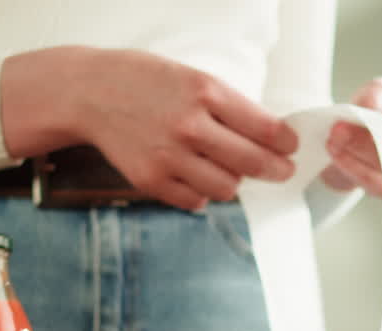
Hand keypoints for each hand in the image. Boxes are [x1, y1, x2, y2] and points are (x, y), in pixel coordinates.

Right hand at [2, 47, 297, 210]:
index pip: (265, 128)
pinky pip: (195, 201)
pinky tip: (196, 176)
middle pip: (252, 163)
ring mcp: (169, 157)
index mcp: (205, 92)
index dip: (286, 143)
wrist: (90, 93)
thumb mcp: (192, 78)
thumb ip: (228, 105)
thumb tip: (269, 137)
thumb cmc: (146, 82)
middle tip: (281, 171)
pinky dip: (202, 193)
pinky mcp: (150, 181)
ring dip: (233, 181)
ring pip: (226, 188)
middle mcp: (189, 126)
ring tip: (225, 168)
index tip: (291, 148)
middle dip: (275, 170)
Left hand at [320, 77, 381, 196]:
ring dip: (358, 150)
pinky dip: (350, 165)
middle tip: (349, 124)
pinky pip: (373, 182)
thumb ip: (379, 93)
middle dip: (380, 135)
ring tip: (336, 133)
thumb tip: (373, 108)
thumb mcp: (380, 91)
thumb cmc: (381, 107)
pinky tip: (335, 149)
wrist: (356, 133)